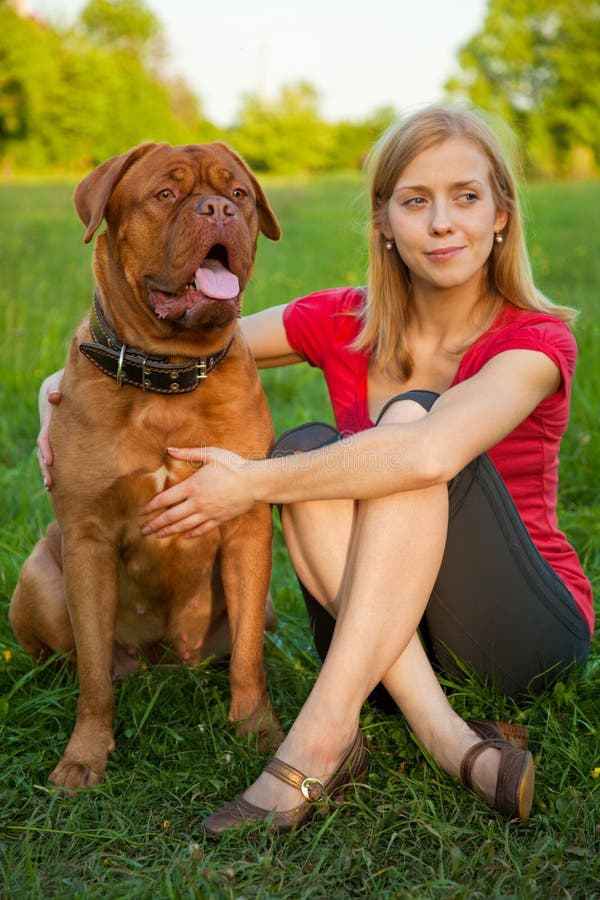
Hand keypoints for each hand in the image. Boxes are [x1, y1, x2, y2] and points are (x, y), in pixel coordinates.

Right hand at [37, 372, 62, 489]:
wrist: (61, 387)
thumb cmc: (64, 384)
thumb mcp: (58, 383)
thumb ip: (56, 389)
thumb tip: (55, 397)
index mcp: (48, 421)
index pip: (44, 438)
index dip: (46, 450)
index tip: (51, 462)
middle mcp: (48, 431)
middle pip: (43, 452)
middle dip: (45, 468)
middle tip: (50, 483)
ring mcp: (52, 437)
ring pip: (47, 456)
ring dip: (48, 471)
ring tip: (51, 487)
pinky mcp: (59, 440)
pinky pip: (56, 455)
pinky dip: (55, 467)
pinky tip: (58, 482)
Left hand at [141, 446, 256, 536]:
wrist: (255, 483)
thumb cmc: (234, 465)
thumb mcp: (211, 454)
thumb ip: (188, 453)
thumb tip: (169, 449)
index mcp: (192, 486)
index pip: (166, 499)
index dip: (152, 506)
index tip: (142, 512)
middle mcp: (197, 503)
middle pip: (171, 517)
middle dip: (155, 524)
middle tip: (144, 530)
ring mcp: (208, 513)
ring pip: (184, 526)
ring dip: (169, 532)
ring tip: (158, 536)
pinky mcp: (219, 519)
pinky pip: (201, 529)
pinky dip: (191, 534)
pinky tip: (184, 536)